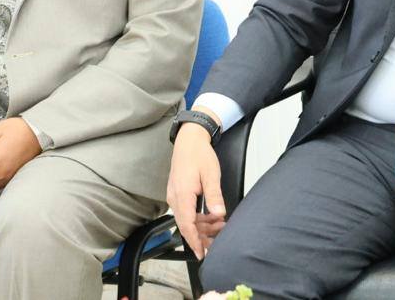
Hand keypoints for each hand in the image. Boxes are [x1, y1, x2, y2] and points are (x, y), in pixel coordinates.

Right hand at [167, 108, 226, 259]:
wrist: (189, 140)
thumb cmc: (199, 155)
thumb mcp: (211, 174)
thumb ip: (214, 195)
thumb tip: (219, 214)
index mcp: (182, 195)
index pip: (187, 225)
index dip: (194, 241)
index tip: (202, 253)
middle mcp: (175, 198)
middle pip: (186, 225)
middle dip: (202, 236)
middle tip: (217, 242)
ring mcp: (175, 196)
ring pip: (187, 219)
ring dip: (202, 226)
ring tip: (219, 227)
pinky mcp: (178, 194)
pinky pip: (186, 211)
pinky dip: (198, 217)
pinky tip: (211, 217)